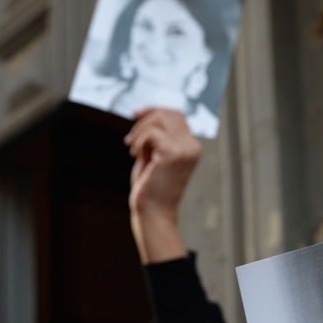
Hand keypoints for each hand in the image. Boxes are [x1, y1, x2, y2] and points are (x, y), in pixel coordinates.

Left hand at [125, 108, 200, 262]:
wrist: (153, 213)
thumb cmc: (150, 188)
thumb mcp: (154, 156)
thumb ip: (155, 137)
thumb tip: (144, 113)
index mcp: (192, 147)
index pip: (176, 115)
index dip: (154, 110)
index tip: (135, 114)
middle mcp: (193, 146)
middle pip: (168, 113)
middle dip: (144, 120)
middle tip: (129, 140)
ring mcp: (185, 149)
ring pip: (159, 119)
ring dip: (140, 132)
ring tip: (134, 151)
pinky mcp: (172, 153)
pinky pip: (151, 133)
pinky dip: (139, 141)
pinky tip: (136, 156)